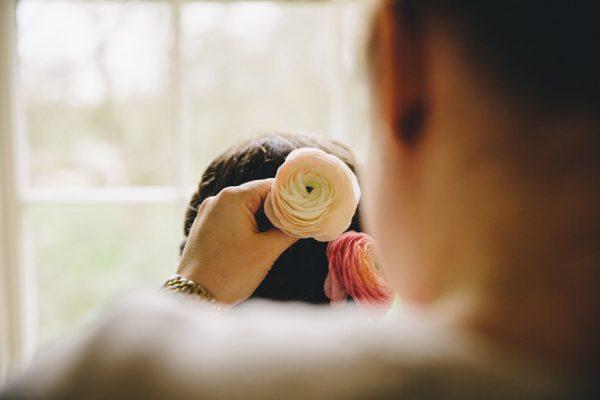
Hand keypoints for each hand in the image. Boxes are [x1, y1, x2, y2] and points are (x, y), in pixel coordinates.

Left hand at [177, 179, 298, 303]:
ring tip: (278, 236)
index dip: (291, 197)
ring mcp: (209, 212)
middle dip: (277, 211)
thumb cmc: (230, 273)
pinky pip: (232, 218)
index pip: (271, 186)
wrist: (195, 296)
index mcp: (233, 197)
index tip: (306, 210)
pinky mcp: (205, 226)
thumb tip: (304, 222)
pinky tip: (258, 241)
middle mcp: (218, 199)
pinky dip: (248, 226)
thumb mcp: (267, 251)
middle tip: (296, 225)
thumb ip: (289, 231)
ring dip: (263, 220)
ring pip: (246, 207)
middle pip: (258, 195)